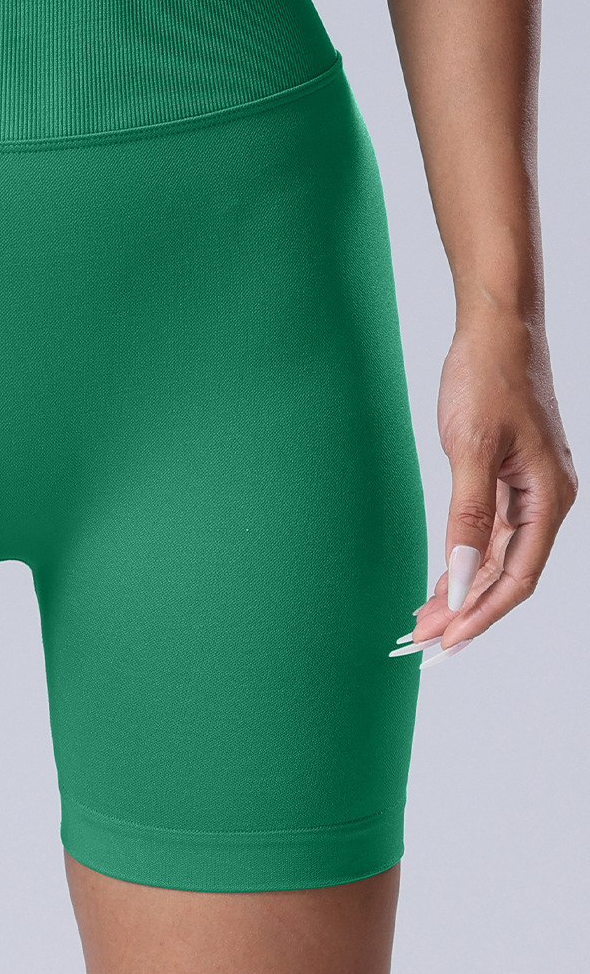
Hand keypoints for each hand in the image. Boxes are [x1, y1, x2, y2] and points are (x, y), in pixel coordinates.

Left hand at [407, 313, 576, 665]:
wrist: (494, 331)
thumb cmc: (487, 379)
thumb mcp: (470, 449)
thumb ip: (467, 516)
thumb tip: (463, 575)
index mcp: (548, 497)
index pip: (519, 576)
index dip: (483, 613)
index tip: (448, 641)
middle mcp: (544, 500)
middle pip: (508, 574)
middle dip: (468, 610)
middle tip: (425, 643)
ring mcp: (527, 491)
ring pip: (496, 558)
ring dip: (463, 590)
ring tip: (425, 622)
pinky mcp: (506, 479)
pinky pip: (488, 535)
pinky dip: (464, 560)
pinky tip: (442, 581)